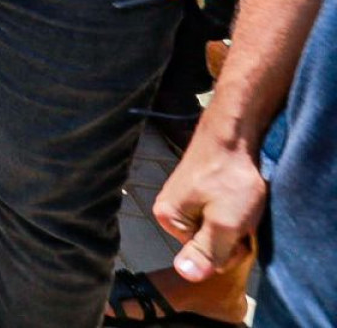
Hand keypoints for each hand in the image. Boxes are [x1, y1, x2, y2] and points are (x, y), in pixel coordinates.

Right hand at [153, 128, 266, 283]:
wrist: (234, 133)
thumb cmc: (229, 177)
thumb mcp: (224, 223)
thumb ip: (207, 252)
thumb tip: (184, 275)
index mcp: (167, 218)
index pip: (204, 256)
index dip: (228, 247)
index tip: (237, 225)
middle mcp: (168, 208)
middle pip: (207, 241)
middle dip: (230, 233)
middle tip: (240, 211)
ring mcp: (183, 196)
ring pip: (214, 225)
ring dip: (234, 219)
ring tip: (240, 199)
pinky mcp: (197, 186)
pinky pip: (216, 210)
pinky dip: (233, 205)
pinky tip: (238, 192)